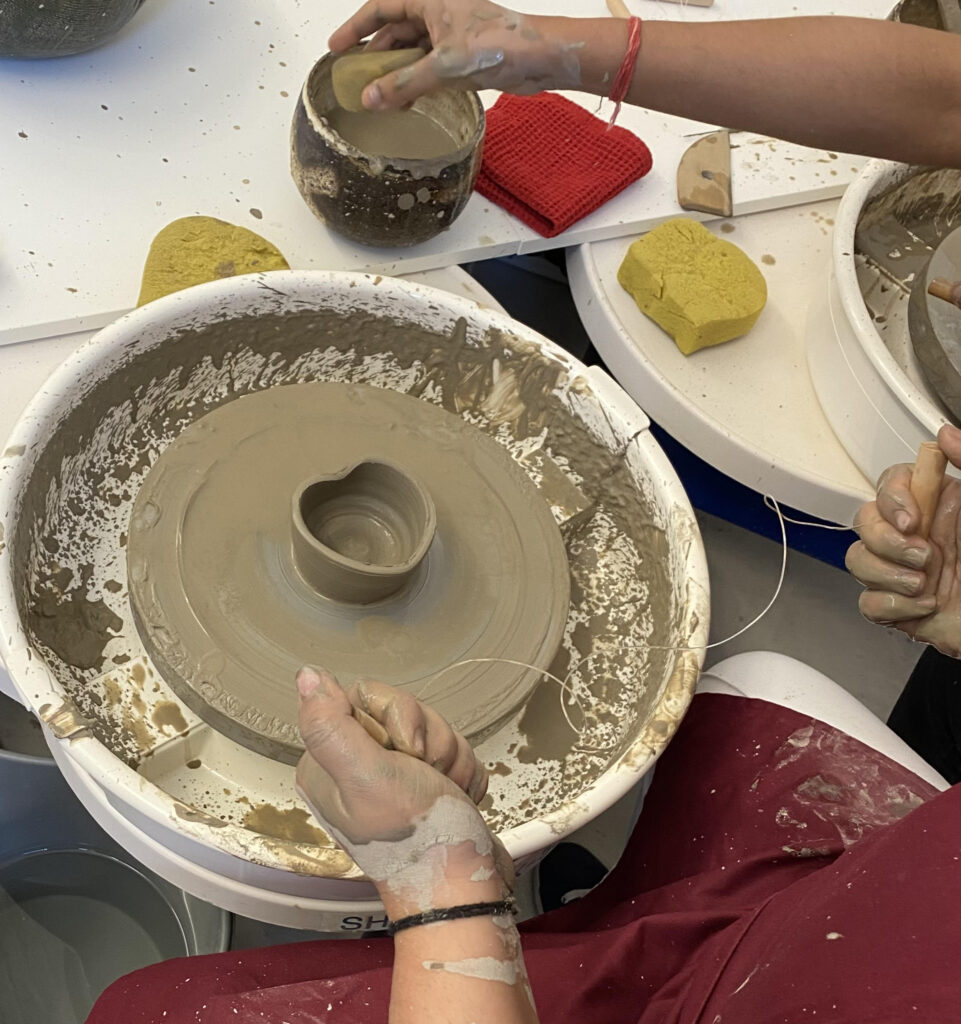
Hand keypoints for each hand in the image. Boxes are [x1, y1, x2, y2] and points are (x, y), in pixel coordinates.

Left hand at [295, 666, 512, 916]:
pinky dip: (462, 771)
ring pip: (433, 727)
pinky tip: (457, 797)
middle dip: (429, 737)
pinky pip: (452, 749)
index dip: (397, 715)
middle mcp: (354, 764)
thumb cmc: (415, 837)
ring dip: (450, 755)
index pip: (366, 695)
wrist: (465, 884)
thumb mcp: (365, 775)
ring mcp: (392, 775)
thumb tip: (306, 673)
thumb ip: (330, 724)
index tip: (404, 751)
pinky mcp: (425, 783)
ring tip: (444, 791)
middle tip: (426, 773)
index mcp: (328, 760)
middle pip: (403, 708)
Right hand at [328, 2, 579, 109]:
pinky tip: (406, 101)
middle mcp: (437, 11)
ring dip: (396, 73)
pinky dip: (416, 82)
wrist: (538, 57)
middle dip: (375, 55)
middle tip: (355, 79)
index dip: (355, 28)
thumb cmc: (498, 45)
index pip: (380, 8)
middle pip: (395, 31)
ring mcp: (450, 33)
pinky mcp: (462, 54)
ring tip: (378, 96)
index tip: (336, 49)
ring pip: (412, 51)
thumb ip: (403, 84)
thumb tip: (369, 99)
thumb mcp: (443, 65)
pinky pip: (429, 66)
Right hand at [846, 424, 959, 657]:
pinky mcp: (897, 607)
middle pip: (864, 522)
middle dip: (887, 542)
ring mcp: (901, 571)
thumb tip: (946, 435)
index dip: (891, 500)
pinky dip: (894, 606)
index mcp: (936, 508)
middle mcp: (914, 536)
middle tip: (924, 556)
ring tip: (925, 585)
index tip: (912, 518)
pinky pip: (868, 602)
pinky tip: (925, 606)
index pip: (888, 485)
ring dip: (889, 576)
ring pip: (857, 561)